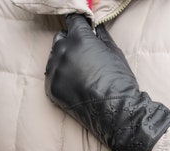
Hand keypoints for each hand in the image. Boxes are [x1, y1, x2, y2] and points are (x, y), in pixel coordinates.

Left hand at [45, 14, 169, 150]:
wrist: (114, 110)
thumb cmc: (118, 80)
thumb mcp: (114, 52)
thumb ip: (101, 36)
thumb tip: (96, 27)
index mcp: (79, 38)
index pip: (73, 21)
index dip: (79, 25)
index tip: (82, 29)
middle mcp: (62, 51)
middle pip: (60, 38)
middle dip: (70, 41)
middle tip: (82, 53)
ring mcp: (54, 70)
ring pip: (54, 57)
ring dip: (64, 59)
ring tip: (79, 72)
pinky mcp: (50, 87)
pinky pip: (52, 76)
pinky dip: (60, 77)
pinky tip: (74, 84)